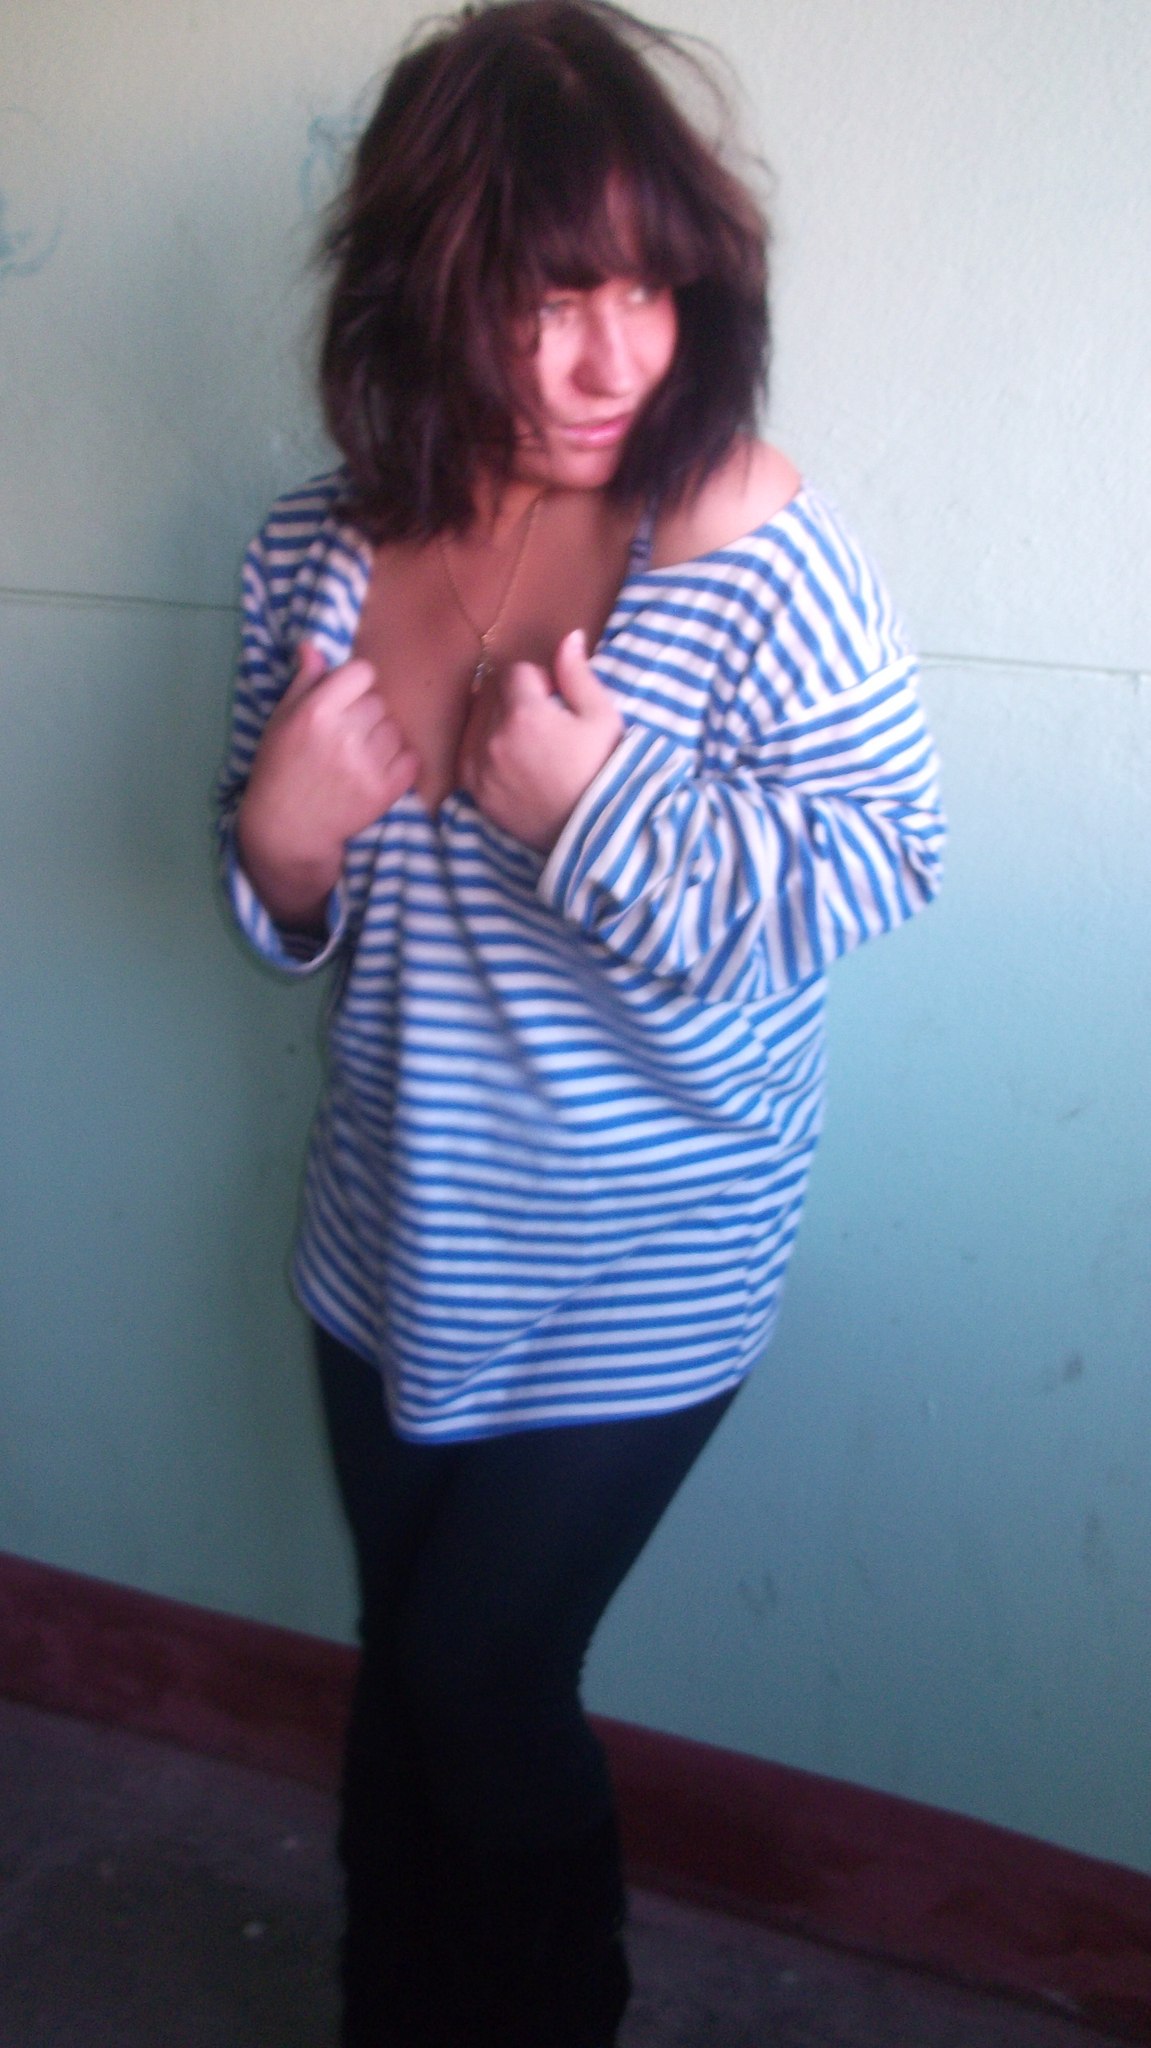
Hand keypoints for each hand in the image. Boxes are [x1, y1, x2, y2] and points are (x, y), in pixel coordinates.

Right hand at [236, 642, 417, 925]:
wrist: (288, 829)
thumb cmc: (280, 768)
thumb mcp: (281, 721)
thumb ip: (303, 682)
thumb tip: (312, 645)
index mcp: (316, 712)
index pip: (362, 672)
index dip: (356, 684)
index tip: (345, 700)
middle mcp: (344, 735)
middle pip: (379, 701)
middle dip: (366, 714)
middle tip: (345, 737)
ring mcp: (367, 764)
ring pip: (395, 729)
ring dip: (381, 739)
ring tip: (356, 757)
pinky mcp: (385, 791)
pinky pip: (410, 758)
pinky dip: (399, 763)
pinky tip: (375, 771)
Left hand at [458, 630, 623, 852]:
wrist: (595, 832)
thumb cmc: (604, 771)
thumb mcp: (602, 717)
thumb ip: (577, 674)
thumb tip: (569, 637)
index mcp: (524, 714)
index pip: (514, 671)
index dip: (538, 680)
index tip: (556, 699)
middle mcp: (493, 738)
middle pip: (491, 692)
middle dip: (514, 696)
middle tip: (544, 721)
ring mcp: (480, 767)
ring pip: (476, 721)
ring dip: (496, 720)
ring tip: (527, 742)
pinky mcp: (476, 791)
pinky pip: (467, 752)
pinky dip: (482, 747)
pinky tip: (510, 759)